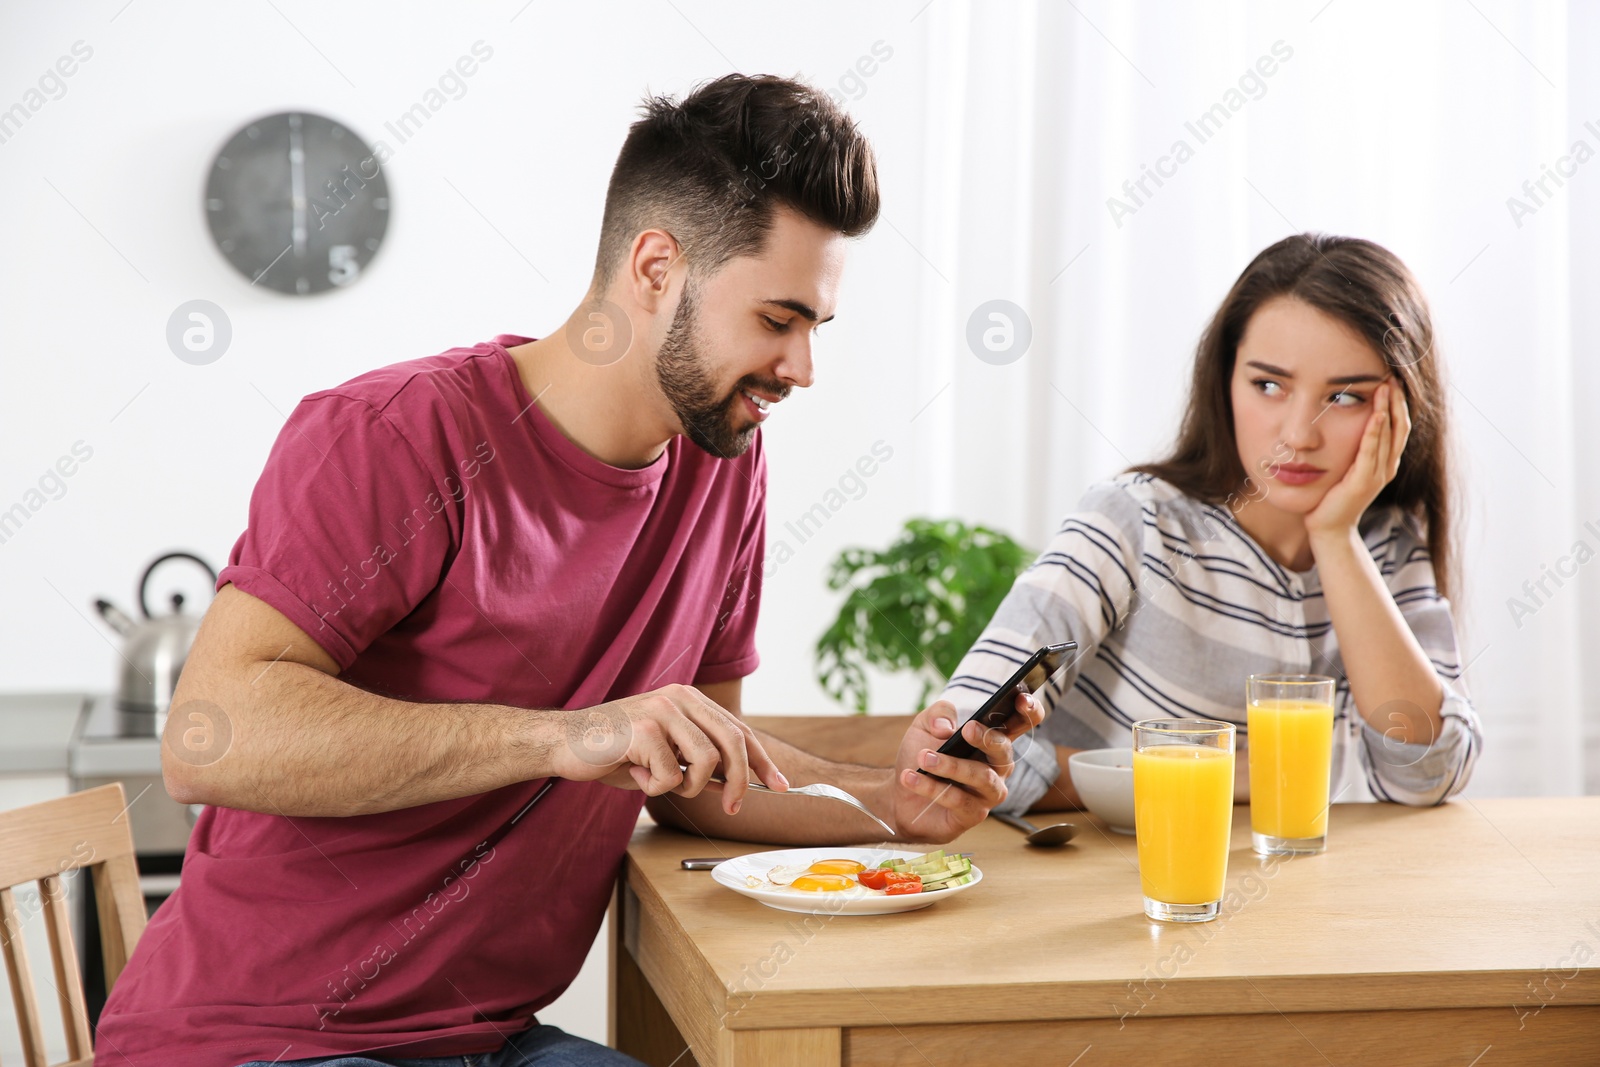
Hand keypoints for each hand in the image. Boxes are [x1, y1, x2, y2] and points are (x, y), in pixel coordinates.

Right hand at [551, 684, 786, 814]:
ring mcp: (662, 709)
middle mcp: (680, 697)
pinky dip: (655, 787)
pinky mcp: (644, 728)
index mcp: (690, 698)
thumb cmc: (616, 752)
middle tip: (732, 808)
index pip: (739, 730)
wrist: (565, 744)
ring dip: (686, 786)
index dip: (763, 761)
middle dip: (741, 782)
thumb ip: (699, 759)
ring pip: (706, 762)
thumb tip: (738, 783)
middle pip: (733, 743)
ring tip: (657, 781)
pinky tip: (634, 774)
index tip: (781, 785)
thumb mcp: (666, 753)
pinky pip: (670, 775)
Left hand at [887, 689, 1046, 842]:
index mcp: (991, 740)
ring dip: (952, 766)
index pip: (1020, 723)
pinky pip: (959, 800)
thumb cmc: (920, 757)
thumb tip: (947, 727)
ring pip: (982, 777)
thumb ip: (938, 714)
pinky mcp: (973, 815)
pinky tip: (911, 778)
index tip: (1020, 699)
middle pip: (1004, 750)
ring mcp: (988, 792)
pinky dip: (932, 787)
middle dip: (987, 738)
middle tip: (967, 730)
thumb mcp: (924, 726)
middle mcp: (997, 767)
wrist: (900, 795)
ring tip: (924, 758)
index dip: (1029, 711)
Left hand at [1305, 381, 1410, 539]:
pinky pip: (1371, 452)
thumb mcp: (1346, 466)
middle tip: (1392, 375)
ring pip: (1389, 436)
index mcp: (1385, 462)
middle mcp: (1387, 467)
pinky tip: (1375, 414)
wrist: (1328, 528)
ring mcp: (1377, 475)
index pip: (1398, 426)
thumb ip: (1354, 448)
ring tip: (1386, 386)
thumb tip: (1346, 420)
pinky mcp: (1362, 482)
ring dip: (1388, 409)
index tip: (1392, 379)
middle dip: (1397, 400)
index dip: (1397, 403)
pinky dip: (1374, 432)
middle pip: (1399, 426)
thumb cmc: (1333, 496)